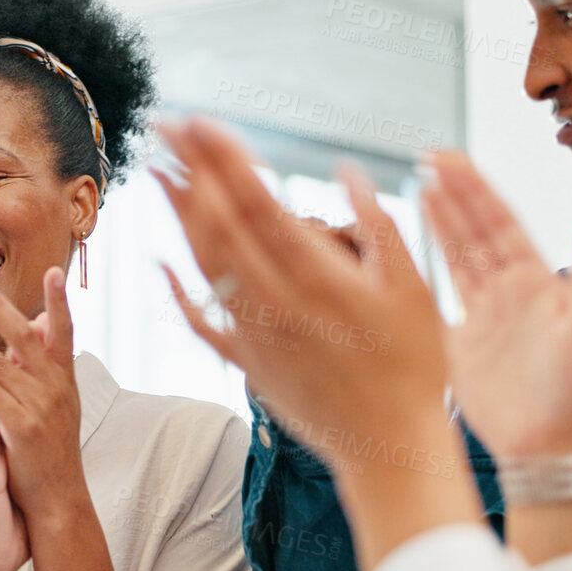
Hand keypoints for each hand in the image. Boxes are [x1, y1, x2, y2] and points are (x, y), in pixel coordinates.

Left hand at [0, 268, 85, 516]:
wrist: (59, 499)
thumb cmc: (53, 449)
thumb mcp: (58, 402)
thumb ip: (45, 362)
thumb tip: (39, 322)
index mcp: (64, 379)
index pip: (64, 332)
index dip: (60, 301)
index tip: (55, 270)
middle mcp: (56, 388)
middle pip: (24, 338)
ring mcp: (40, 408)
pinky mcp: (22, 429)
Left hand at [156, 119, 449, 474]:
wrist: (389, 448)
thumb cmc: (415, 367)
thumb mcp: (413, 289)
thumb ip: (378, 226)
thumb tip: (349, 170)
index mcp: (316, 276)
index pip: (257, 202)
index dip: (223, 160)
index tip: (199, 122)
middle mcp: (275, 301)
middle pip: (220, 224)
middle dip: (189, 170)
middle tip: (164, 126)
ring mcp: (256, 334)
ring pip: (205, 265)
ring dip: (176, 215)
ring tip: (156, 171)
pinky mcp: (249, 363)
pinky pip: (201, 323)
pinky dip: (177, 290)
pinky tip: (159, 261)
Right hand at [422, 151, 571, 456]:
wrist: (552, 450)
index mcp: (535, 282)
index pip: (498, 222)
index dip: (474, 188)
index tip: (449, 159)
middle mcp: (506, 293)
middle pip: (472, 232)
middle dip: (452, 193)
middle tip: (427, 157)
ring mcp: (481, 319)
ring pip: (455, 259)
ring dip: (439, 224)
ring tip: (420, 188)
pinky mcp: (458, 348)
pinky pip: (432, 305)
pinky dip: (418, 279)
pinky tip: (402, 256)